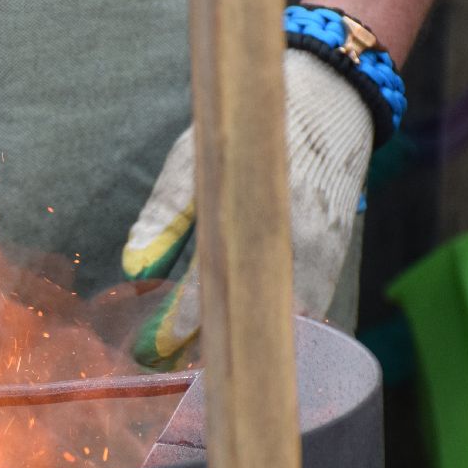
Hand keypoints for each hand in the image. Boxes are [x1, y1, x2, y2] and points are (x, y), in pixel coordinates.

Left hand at [122, 49, 372, 367]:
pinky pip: (307, 309)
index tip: (151, 351)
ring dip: (244, 344)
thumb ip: (164, 214)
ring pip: (280, 319)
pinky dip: (279, 330)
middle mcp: (287, 235)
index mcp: (245, 208)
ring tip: (205, 365)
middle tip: (173, 370)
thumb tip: (131, 266)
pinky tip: (251, 344)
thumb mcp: (196, 156)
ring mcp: (318, 249)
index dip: (177, 323)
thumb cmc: (248, 129)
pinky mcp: (336, 257)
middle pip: (245, 314)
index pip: (208, 284)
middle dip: (209, 347)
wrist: (330, 97)